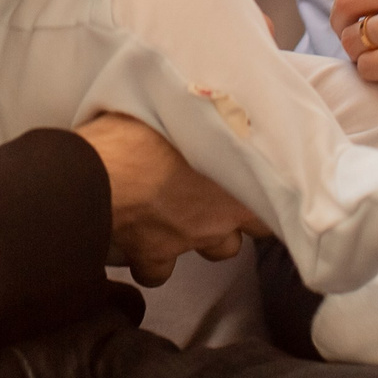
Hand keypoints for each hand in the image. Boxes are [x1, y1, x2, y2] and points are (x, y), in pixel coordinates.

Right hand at [75, 112, 265, 284]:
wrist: (103, 171)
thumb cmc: (143, 130)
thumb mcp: (181, 109)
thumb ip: (199, 121)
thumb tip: (195, 107)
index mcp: (239, 175)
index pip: (273, 195)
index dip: (259, 190)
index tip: (247, 180)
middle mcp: (222, 214)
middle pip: (245, 226)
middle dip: (230, 217)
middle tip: (211, 196)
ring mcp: (191, 238)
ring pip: (214, 251)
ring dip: (201, 237)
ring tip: (181, 216)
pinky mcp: (155, 255)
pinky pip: (158, 271)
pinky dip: (151, 261)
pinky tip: (139, 244)